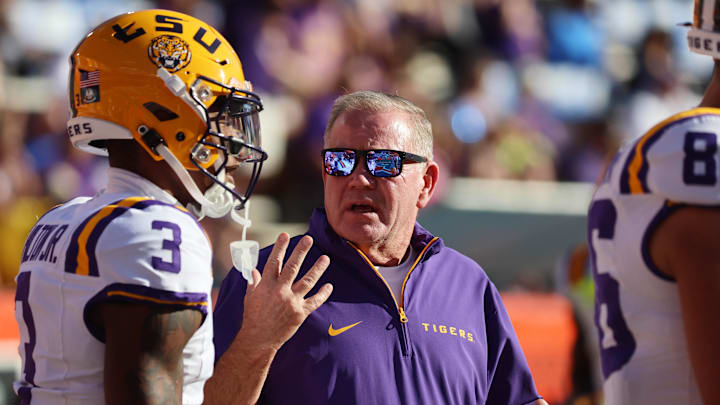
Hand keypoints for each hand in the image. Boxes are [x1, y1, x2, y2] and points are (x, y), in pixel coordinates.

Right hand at [239, 233, 332, 351]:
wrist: (259, 340)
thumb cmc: (253, 317)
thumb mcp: (250, 297)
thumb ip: (253, 281)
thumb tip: (253, 269)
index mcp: (266, 285)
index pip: (274, 261)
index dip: (280, 247)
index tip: (285, 235)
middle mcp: (279, 291)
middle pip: (292, 267)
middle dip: (301, 251)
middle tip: (309, 239)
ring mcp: (291, 301)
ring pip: (307, 281)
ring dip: (317, 269)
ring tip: (325, 258)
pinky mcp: (300, 313)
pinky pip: (315, 301)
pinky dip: (323, 294)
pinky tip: (329, 286)